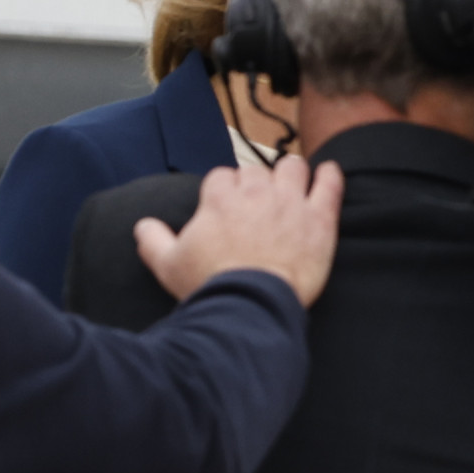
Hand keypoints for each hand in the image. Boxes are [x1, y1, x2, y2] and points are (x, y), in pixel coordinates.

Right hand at [141, 151, 345, 304]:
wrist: (252, 305)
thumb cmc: (211, 286)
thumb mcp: (169, 265)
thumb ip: (154, 240)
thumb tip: (143, 226)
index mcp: (220, 197)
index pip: (222, 176)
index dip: (225, 189)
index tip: (228, 204)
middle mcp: (256, 192)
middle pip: (257, 170)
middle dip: (256, 182)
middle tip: (259, 202)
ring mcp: (290, 202)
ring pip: (293, 167)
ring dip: (291, 173)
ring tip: (291, 184)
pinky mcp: (319, 219)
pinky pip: (329, 184)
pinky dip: (330, 176)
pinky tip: (329, 174)